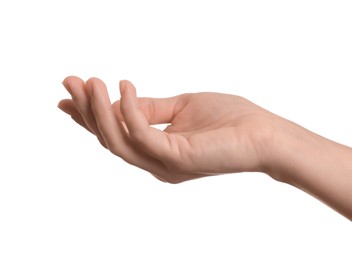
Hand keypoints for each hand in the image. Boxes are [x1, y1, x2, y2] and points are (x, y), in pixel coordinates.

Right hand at [58, 76, 275, 182]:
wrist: (265, 134)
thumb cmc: (229, 120)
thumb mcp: (180, 107)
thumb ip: (150, 108)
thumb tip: (121, 97)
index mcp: (157, 151)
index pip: (116, 135)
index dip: (91, 115)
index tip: (71, 92)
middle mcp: (155, 163)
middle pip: (110, 140)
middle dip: (87, 111)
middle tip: (70, 82)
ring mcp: (164, 165)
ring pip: (118, 141)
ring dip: (99, 111)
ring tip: (90, 82)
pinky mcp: (176, 159)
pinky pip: (141, 135)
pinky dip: (129, 110)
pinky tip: (125, 86)